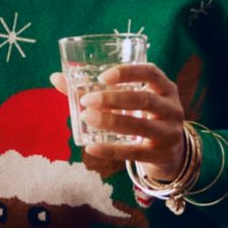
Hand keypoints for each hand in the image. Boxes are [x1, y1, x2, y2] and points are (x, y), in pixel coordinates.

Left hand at [50, 63, 186, 177]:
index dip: (127, 72)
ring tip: (86, 117)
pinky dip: (110, 150)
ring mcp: (169, 132)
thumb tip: (55, 78)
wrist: (169, 152)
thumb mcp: (129, 101)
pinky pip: (134, 152)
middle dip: (113, 99)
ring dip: (111, 121)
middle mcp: (171, 108)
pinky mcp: (161, 155)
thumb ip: (95, 89)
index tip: (102, 77)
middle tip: (87, 101)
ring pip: (140, 126)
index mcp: (164, 87)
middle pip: (144, 99)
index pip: (150, 73)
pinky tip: (90, 147)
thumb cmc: (142, 116)